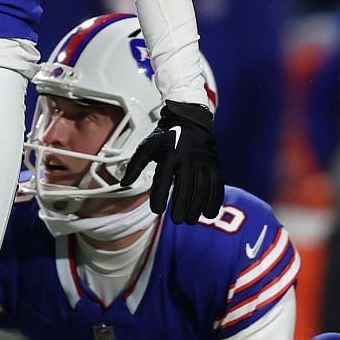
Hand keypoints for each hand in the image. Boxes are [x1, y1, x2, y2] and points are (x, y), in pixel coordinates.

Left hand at [121, 99, 222, 223]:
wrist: (189, 118)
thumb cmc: (165, 135)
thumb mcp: (146, 147)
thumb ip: (135, 166)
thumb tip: (123, 184)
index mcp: (168, 155)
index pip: (163, 180)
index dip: (160, 197)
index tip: (157, 211)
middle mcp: (187, 158)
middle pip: (185, 187)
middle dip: (182, 206)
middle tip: (177, 220)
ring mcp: (202, 162)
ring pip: (202, 189)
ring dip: (197, 207)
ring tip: (190, 220)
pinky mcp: (213, 164)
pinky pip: (216, 185)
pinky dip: (214, 201)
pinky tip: (208, 214)